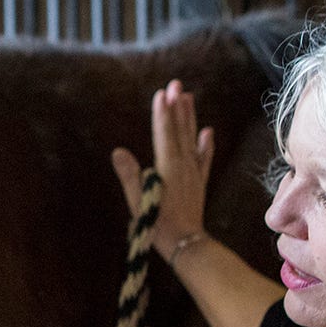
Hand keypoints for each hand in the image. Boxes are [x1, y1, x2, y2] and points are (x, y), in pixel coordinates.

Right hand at [111, 79, 214, 260]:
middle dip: (177, 106)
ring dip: (190, 118)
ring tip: (189, 97)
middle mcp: (183, 165)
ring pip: (192, 139)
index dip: (162, 113)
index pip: (164, 133)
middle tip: (176, 84)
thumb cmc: (157, 224)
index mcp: (167, 166)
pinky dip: (206, 144)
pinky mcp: (199, 182)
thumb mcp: (138, 200)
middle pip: (180, 130)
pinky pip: (204, 158)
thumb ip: (130, 175)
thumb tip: (118, 151)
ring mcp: (193, 172)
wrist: (185, 243)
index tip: (162, 92)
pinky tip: (207, 132)